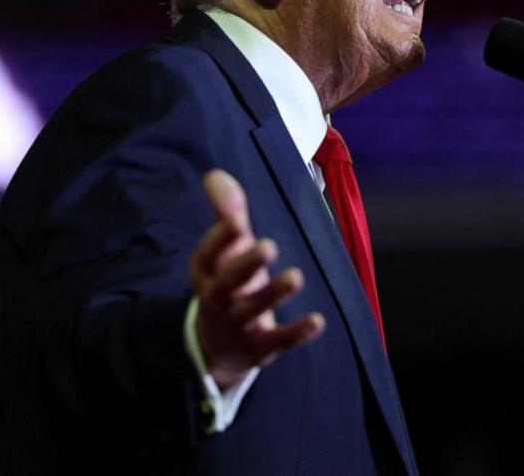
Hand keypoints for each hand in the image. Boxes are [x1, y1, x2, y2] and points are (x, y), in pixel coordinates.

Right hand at [190, 169, 325, 388]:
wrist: (218, 345)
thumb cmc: (228, 282)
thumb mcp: (226, 249)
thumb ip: (225, 211)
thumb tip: (215, 174)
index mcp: (205, 272)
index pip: (208, 254)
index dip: (221, 238)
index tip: (238, 221)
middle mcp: (216, 299)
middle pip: (226, 283)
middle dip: (245, 265)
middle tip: (268, 246)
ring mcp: (236, 326)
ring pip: (251, 311)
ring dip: (272, 294)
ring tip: (295, 276)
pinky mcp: (258, 348)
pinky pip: (277, 341)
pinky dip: (296, 333)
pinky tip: (317, 321)